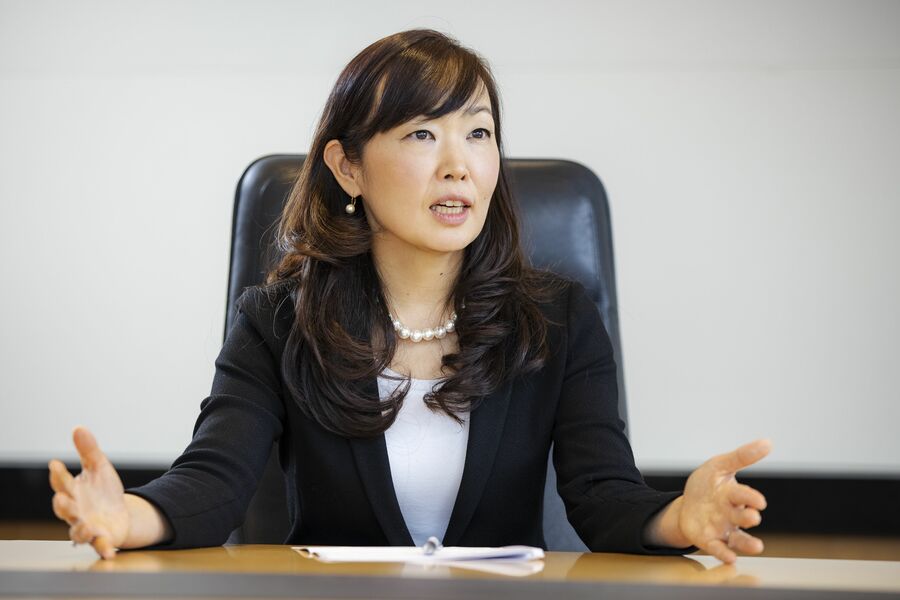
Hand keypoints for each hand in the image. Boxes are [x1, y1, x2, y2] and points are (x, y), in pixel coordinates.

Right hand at [48, 427, 129, 559]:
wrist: (119, 514)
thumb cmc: (103, 491)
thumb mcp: (99, 467)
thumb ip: (88, 450)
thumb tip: (78, 427)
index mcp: (73, 492)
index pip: (62, 484)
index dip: (58, 475)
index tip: (56, 464)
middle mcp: (76, 511)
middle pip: (65, 510)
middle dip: (62, 505)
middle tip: (61, 499)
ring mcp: (87, 527)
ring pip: (78, 531)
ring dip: (80, 530)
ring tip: (86, 526)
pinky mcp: (101, 538)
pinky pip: (100, 545)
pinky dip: (103, 548)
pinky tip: (109, 551)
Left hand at [677, 438, 771, 563]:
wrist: (687, 505)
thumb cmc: (708, 486)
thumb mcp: (719, 466)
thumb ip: (741, 457)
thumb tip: (767, 443)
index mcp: (733, 494)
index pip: (743, 495)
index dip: (750, 497)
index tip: (758, 501)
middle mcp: (731, 513)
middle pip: (742, 516)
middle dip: (748, 517)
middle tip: (753, 517)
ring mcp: (722, 529)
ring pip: (738, 538)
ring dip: (748, 543)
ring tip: (758, 547)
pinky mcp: (710, 541)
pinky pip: (718, 549)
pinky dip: (724, 553)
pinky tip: (731, 558)